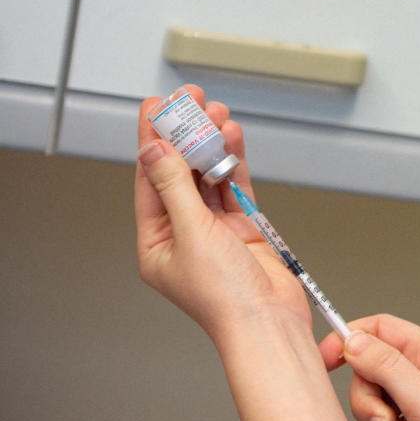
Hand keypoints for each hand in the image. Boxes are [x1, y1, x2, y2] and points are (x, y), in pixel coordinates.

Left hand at [135, 85, 309, 342]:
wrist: (269, 320)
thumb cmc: (225, 298)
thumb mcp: (192, 234)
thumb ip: (174, 187)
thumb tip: (154, 152)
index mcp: (156, 242)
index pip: (149, 179)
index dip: (153, 140)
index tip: (156, 108)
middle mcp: (183, 233)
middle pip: (179, 172)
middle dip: (185, 134)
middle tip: (189, 100)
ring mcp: (215, 230)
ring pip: (208, 175)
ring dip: (211, 143)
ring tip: (215, 112)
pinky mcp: (244, 228)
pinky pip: (234, 186)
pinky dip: (234, 161)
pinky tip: (232, 138)